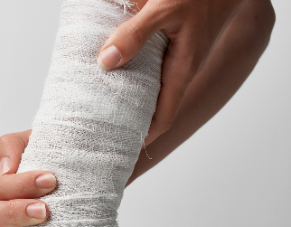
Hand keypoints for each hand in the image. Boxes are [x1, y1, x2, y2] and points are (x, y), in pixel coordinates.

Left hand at [97, 0, 246, 143]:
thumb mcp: (164, 9)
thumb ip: (135, 34)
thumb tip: (106, 62)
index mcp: (183, 69)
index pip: (164, 117)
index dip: (145, 136)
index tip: (124, 148)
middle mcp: (182, 67)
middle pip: (156, 105)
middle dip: (135, 119)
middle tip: (108, 129)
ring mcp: (180, 55)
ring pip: (154, 85)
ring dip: (134, 95)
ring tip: (106, 102)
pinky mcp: (177, 41)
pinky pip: (154, 64)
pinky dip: (136, 70)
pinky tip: (117, 65)